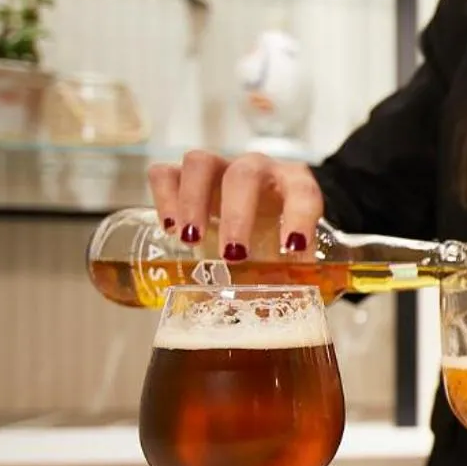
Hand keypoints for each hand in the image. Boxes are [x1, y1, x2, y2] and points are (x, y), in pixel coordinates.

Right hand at [147, 149, 323, 258]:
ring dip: (192, 201)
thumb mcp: (291, 246)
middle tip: (232, 255)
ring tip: (189, 240)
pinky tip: (169, 228)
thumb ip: (295, 271)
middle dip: (236, 216)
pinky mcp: (184, 175)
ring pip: (200, 164)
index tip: (292, 247)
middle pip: (244, 175)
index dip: (300, 217)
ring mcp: (217, 167)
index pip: (302, 192)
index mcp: (293, 183)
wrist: (258, 203)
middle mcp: (255, 169)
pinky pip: (166, 173)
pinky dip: (164, 196)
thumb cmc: (278, 227)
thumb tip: (294, 301)